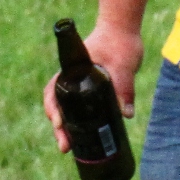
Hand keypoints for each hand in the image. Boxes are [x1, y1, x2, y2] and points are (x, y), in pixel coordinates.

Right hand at [42, 24, 143, 151]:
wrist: (124, 30)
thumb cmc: (120, 42)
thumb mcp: (123, 65)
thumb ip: (124, 87)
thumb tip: (126, 114)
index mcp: (71, 70)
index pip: (53, 91)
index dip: (52, 108)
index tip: (59, 122)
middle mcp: (72, 80)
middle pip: (57, 106)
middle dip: (58, 129)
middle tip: (64, 147)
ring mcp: (80, 87)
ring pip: (68, 111)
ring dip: (67, 130)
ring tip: (69, 149)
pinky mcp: (92, 92)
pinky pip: (81, 111)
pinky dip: (79, 126)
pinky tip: (84, 140)